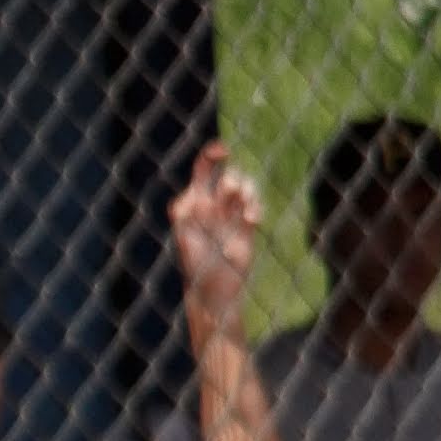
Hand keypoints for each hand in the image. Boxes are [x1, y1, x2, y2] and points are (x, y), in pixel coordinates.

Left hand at [171, 140, 265, 328]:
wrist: (213, 290)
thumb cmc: (194, 265)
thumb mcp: (184, 239)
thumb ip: (184, 215)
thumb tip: (193, 195)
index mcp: (194, 203)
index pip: (203, 170)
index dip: (213, 154)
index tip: (224, 151)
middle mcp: (213, 206)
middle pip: (230, 176)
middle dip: (234, 179)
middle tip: (230, 194)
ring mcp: (231, 216)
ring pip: (246, 188)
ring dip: (248, 191)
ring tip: (245, 208)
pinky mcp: (246, 227)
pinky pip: (255, 207)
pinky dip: (256, 209)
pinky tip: (251, 220)